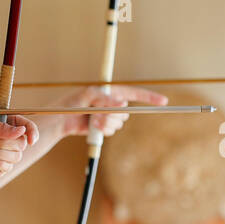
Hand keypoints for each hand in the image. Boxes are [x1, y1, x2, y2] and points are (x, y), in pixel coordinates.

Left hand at [0, 114, 38, 178]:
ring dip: (0, 153)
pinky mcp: (0, 168)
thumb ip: (2, 128)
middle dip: (5, 143)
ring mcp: (5, 154)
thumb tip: (22, 131)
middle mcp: (9, 140)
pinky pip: (7, 167)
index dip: (32, 132)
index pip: (27, 127)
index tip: (31, 139)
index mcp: (7, 125)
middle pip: (22, 144)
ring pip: (16, 156)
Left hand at [49, 84, 167, 138]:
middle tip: (97, 113)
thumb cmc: (73, 102)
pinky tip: (93, 126)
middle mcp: (112, 104)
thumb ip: (106, 99)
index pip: (135, 93)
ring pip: (118, 123)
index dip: (150, 97)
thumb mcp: (88, 95)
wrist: (61, 119)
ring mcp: (108, 116)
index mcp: (112, 92)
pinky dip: (103, 130)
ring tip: (92, 119)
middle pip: (125, 112)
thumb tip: (123, 104)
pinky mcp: (103, 127)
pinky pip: (111, 131)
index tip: (163, 101)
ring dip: (106, 123)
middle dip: (113, 115)